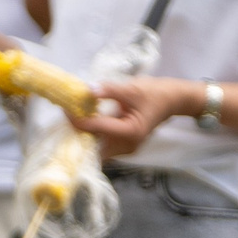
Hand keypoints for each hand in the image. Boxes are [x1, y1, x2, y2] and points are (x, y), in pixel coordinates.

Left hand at [73, 76, 200, 157]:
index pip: (96, 127)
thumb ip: (109, 90)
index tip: (65, 107)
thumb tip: (87, 89)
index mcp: (130, 132)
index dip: (77, 118)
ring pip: (97, 147)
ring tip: (73, 116)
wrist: (173, 100)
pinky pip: (103, 145)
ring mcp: (127, 148)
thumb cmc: (155, 93)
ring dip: (84, 134)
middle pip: (94, 144)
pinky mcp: (125, 146)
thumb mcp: (132, 88)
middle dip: (78, 131)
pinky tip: (85, 121)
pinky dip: (93, 135)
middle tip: (66, 113)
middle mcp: (128, 145)